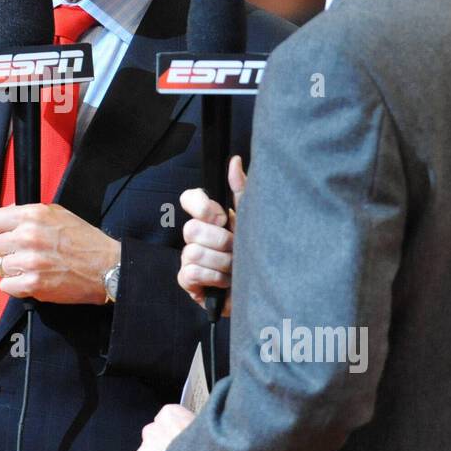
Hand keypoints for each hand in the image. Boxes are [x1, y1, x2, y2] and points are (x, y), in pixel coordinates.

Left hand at [0, 203, 119, 303]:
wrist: (107, 268)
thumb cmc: (84, 241)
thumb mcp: (55, 214)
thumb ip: (20, 212)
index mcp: (34, 215)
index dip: (0, 229)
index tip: (10, 235)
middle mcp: (29, 236)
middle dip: (5, 250)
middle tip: (24, 253)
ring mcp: (30, 261)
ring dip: (11, 269)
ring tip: (30, 267)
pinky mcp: (33, 285)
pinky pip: (6, 286)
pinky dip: (16, 286)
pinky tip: (32, 280)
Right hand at [177, 155, 246, 315]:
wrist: (263, 290)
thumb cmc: (256, 254)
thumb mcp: (252, 221)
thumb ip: (242, 191)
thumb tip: (235, 161)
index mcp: (210, 219)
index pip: (189, 199)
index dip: (201, 206)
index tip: (221, 217)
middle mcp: (196, 236)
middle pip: (190, 229)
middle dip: (220, 242)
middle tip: (236, 249)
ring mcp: (189, 258)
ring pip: (192, 252)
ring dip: (221, 263)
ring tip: (234, 269)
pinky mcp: (188, 281)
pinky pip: (190, 272)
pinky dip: (213, 278)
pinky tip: (225, 282)